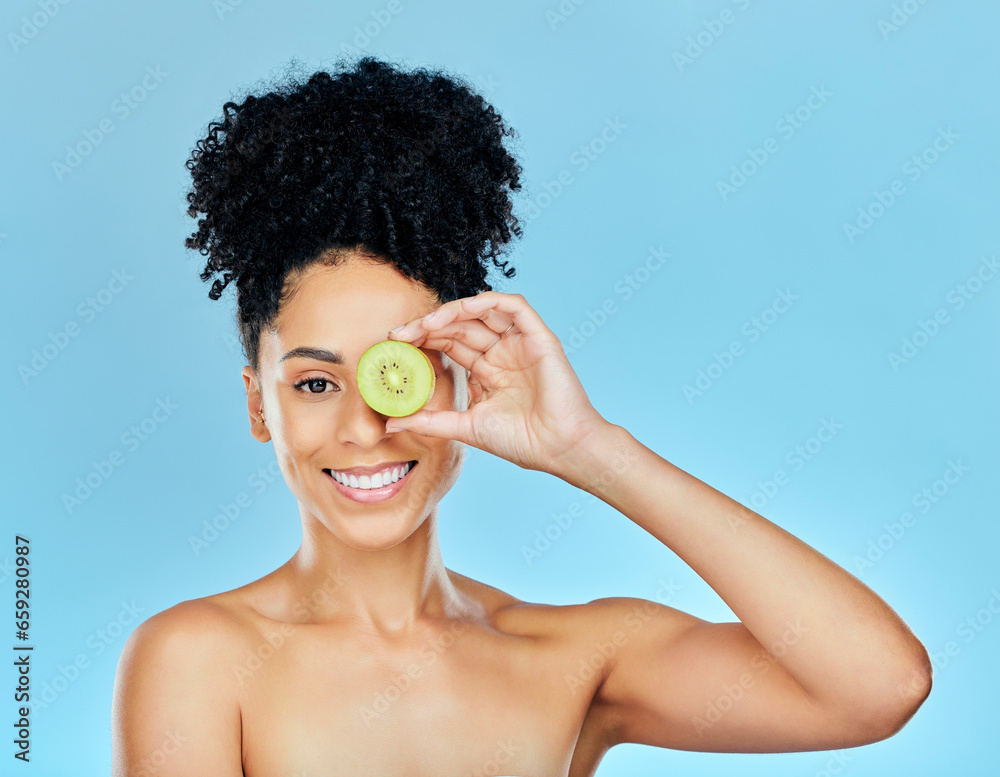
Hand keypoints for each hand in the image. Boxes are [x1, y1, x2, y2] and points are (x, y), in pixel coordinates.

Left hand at [385, 291, 607, 474]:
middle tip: (399, 334)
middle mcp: (502, 353)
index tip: (394, 344)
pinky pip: (513, 307)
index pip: (449, 344)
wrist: (560, 449)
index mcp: (487, 371)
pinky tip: (461, 310)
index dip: (422, 339)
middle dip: (428, 326)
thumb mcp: (466, 428)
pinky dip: (487, 302)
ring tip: (424, 325)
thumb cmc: (523, 442)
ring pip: (482, 312)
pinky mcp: (539, 337)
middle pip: (460, 326)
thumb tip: (392, 424)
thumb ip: (430, 421)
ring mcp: (520, 343)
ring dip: (451, 312)